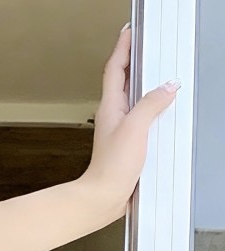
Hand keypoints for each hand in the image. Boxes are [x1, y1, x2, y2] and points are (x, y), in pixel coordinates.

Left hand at [80, 24, 180, 218]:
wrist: (102, 198)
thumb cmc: (110, 167)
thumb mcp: (134, 128)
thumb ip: (152, 104)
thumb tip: (168, 86)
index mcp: (111, 107)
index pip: (115, 69)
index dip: (122, 48)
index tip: (129, 31)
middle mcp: (114, 117)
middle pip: (126, 81)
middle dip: (137, 62)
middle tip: (149, 47)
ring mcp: (121, 131)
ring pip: (136, 100)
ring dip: (147, 85)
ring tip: (161, 72)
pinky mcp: (130, 145)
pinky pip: (144, 120)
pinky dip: (154, 110)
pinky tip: (165, 112)